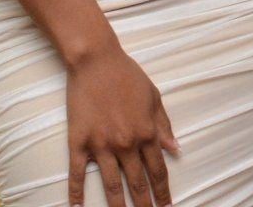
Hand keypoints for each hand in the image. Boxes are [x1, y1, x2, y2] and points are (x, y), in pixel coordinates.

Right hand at [65, 44, 177, 206]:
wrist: (96, 60)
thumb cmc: (127, 75)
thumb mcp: (154, 98)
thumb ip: (164, 126)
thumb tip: (176, 149)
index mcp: (147, 132)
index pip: (158, 171)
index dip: (163, 192)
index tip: (167, 206)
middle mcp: (126, 143)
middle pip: (137, 183)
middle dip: (145, 205)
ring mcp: (101, 144)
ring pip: (111, 185)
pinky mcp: (79, 141)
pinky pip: (77, 173)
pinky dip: (76, 193)